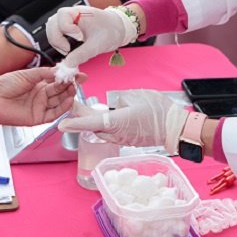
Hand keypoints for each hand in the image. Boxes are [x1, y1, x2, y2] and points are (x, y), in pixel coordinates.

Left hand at [0, 67, 79, 126]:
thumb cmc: (3, 86)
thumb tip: (58, 70)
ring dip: (68, 95)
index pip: (56, 80)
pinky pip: (54, 114)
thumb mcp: (26, 75)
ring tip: (74, 87)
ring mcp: (40, 106)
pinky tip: (69, 100)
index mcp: (37, 83)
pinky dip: (63, 108)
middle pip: (60, 90)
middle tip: (77, 79)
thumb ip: (44, 73)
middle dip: (69, 84)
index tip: (77, 72)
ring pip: (59, 101)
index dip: (67, 77)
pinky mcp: (38, 117)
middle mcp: (40, 95)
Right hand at [46, 7, 134, 69]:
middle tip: (68, 50)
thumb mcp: (97, 45)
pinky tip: (69, 51)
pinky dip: (60, 44)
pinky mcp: (67, 30)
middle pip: (52, 24)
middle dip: (57, 39)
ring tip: (69, 51)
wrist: (117, 29)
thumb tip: (67, 64)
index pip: (62, 16)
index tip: (80, 38)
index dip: (67, 29)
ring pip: (52, 30)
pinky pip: (56, 35)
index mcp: (78, 12)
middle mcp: (70, 15)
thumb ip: (82, 54)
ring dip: (57, 42)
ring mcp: (67, 22)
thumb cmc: (110, 31)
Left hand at [58, 89, 187, 152]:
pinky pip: (109, 132)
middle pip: (92, 126)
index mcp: (117, 122)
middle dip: (79, 116)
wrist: (175, 128)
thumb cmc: (159, 111)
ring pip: (99, 130)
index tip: (61, 124)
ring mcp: (121, 138)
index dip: (76, 123)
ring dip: (89, 120)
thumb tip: (114, 104)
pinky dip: (101, 124)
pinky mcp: (126, 139)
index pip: (92, 123)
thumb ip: (120, 99)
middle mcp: (116, 133)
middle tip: (69, 102)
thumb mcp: (136, 96)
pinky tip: (100, 115)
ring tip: (81, 106)